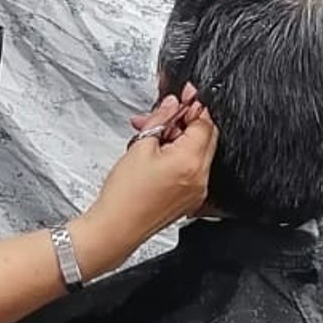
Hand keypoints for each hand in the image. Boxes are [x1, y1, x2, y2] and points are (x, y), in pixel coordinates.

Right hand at [75, 93, 215, 271]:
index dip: (193, 105)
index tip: (184, 94)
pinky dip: (179, 156)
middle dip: (185, 121)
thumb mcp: (140, 146)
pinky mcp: (190, 199)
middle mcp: (200, 178)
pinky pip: (192, 169)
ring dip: (179, 138)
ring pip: (198, 152)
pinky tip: (156, 152)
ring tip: (152, 135)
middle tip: (164, 114)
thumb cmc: (125, 194)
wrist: (116, 228)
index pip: (204, 123)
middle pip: (206, 137)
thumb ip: (160, 121)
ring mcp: (197, 191)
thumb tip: (173, 105)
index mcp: (190, 162)